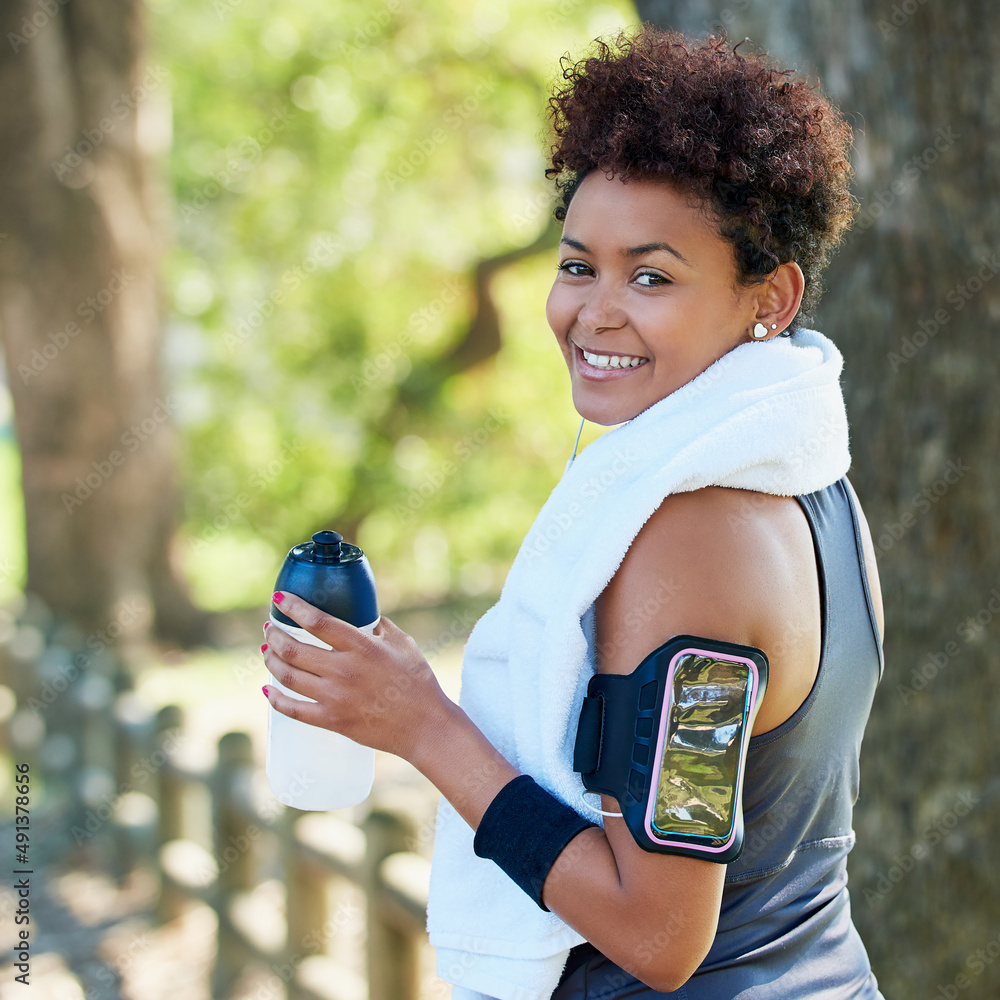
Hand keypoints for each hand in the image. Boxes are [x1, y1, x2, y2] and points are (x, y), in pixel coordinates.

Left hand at [261, 591, 451, 762]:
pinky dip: (275, 698)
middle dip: (275, 635)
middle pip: (294, 649)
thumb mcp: (403, 644)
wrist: (424, 726)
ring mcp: (335, 698)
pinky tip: (267, 688)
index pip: (318, 622)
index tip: (279, 600)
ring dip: (271, 661)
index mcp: (362, 647)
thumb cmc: (418, 683)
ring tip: (268, 651)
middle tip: (270, 628)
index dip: (293, 608)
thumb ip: (380, 627)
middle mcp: (344, 671)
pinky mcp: (332, 721)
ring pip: (288, 676)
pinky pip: (293, 710)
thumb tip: (363, 616)